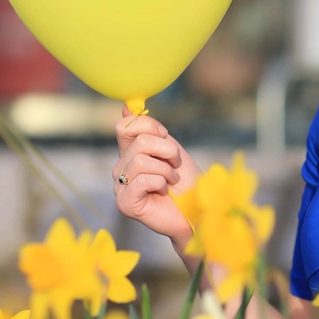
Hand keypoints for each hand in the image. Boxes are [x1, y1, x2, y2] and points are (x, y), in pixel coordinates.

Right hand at [113, 106, 202, 250]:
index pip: (124, 126)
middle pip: (138, 142)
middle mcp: (121, 169)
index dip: (150, 127)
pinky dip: (160, 183)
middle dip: (167, 151)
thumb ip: (149, 131)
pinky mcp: (124, 204)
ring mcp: (120, 187)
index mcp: (129, 153)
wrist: (198, 209)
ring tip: (172, 182)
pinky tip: (164, 192)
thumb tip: (126, 109)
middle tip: (176, 167)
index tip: (166, 138)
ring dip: (166, 170)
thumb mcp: (171, 149)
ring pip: (140, 160)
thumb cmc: (187, 182)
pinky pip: (140, 180)